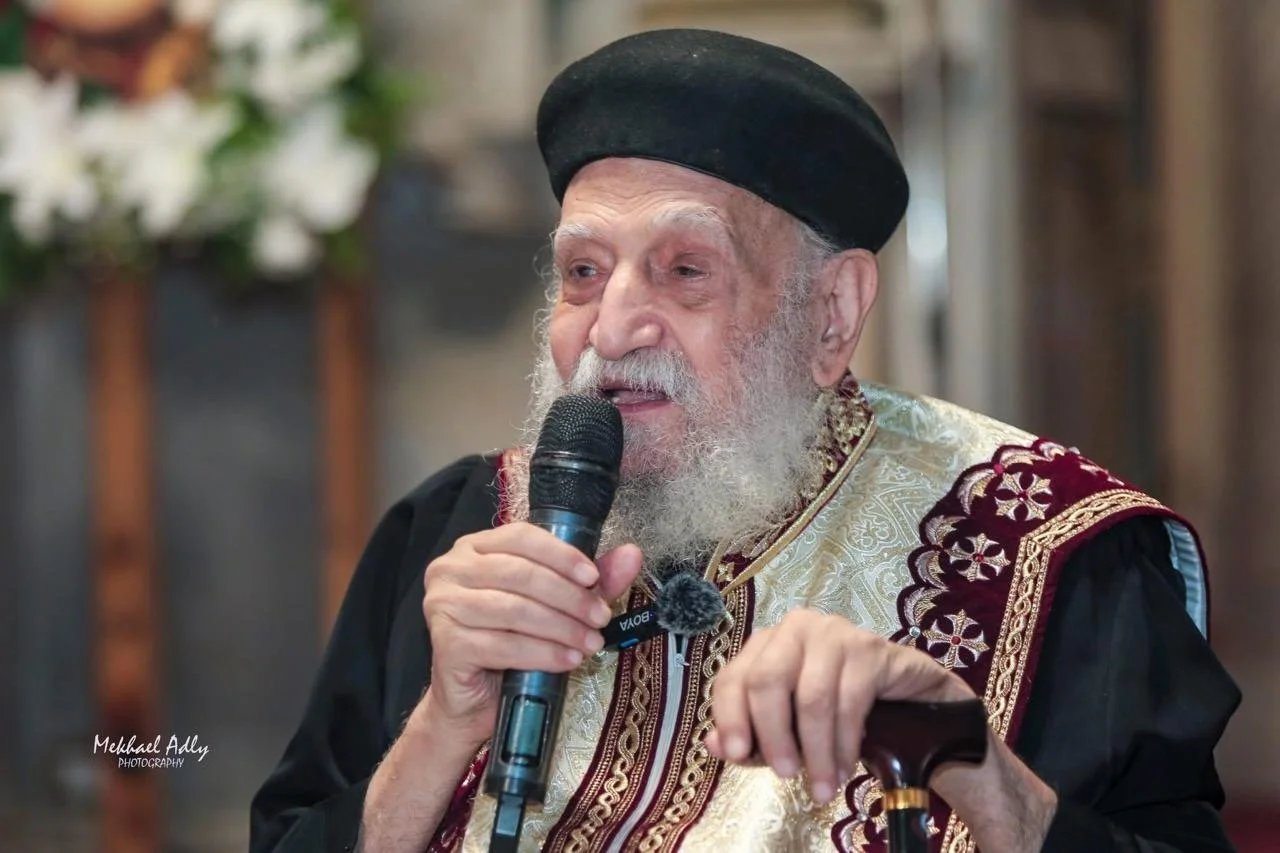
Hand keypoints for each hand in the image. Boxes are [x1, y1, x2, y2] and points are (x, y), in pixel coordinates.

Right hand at [420, 523, 642, 744]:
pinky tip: (567, 660)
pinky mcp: (446, 643)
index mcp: (475, 548)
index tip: (593, 578)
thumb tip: (632, 555)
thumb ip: (590, 579)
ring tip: (590, 643)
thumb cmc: (511, 644)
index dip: (561, 555)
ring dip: (561, 628)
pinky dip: (542, 653)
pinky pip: (503, 645)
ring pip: (515, 610)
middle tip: (600, 618)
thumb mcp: (555, 605)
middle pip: (520, 574)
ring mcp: (443, 606)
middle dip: (569, 597)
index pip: (521, 537)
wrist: (474, 700)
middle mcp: (451, 570)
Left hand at [706, 610, 971, 802]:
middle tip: (786, 776)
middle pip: (767, 680)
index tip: (737, 757)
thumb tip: (714, 746)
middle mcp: (795, 629)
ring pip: (811, 697)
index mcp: (765, 644)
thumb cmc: (836, 707)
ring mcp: (834, 633)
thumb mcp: (789, 727)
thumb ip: (752, 737)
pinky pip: (850, 702)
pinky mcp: (870, 648)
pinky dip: (844, 744)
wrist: (903, 694)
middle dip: (774, 735)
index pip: (733, 677)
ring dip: (816, 751)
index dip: (730, 717)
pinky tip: (844, 769)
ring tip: (821, 786)